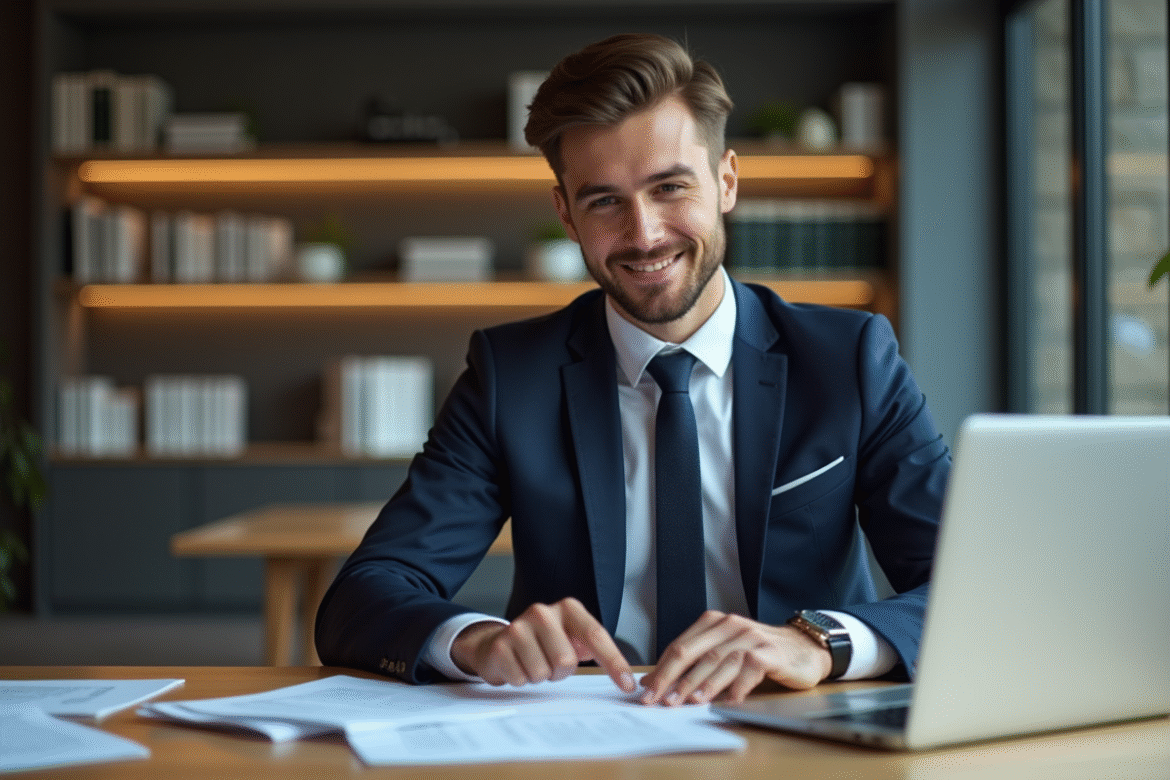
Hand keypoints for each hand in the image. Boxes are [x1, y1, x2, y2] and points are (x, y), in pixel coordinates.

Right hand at [450, 597, 636, 692]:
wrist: (497, 643)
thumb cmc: (542, 643)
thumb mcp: (571, 637)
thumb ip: (594, 647)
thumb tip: (624, 674)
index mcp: (567, 608)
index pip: (596, 635)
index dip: (614, 662)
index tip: (627, 684)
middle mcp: (543, 612)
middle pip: (566, 661)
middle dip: (560, 671)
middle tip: (550, 663)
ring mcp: (519, 627)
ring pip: (543, 673)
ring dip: (541, 676)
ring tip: (533, 662)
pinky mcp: (500, 646)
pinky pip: (522, 679)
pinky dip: (522, 680)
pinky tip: (517, 665)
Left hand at [640, 611, 831, 705]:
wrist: (803, 647)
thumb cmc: (759, 651)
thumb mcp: (725, 651)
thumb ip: (695, 662)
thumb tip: (658, 682)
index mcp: (714, 623)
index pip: (680, 646)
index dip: (662, 670)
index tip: (647, 691)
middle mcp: (730, 626)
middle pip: (694, 652)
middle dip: (673, 678)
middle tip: (660, 699)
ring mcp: (751, 638)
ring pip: (719, 661)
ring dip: (702, 683)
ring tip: (688, 701)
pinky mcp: (770, 652)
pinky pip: (749, 669)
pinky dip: (736, 687)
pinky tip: (727, 702)